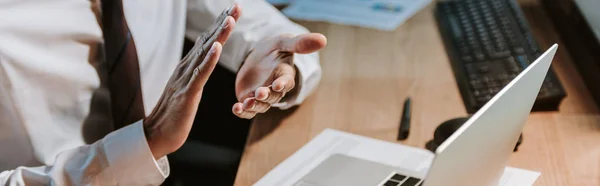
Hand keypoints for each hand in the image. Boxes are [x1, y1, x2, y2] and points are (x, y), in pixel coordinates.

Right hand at [144, 5, 240, 158]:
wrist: (156, 134)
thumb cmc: (174, 113)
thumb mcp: (188, 87)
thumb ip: (196, 72)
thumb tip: (205, 56)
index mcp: (188, 66)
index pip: (207, 40)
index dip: (220, 24)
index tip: (233, 9)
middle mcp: (186, 68)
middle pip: (208, 40)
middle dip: (223, 22)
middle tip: (237, 5)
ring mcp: (185, 79)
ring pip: (205, 52)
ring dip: (218, 35)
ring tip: (230, 19)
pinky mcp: (187, 93)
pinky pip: (200, 73)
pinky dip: (209, 59)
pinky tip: (217, 47)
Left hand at [233, 33, 326, 118]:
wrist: (257, 57)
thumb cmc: (274, 49)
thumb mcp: (283, 42)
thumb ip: (299, 43)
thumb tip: (323, 39)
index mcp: (285, 75)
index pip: (286, 82)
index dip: (282, 84)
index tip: (277, 84)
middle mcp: (275, 89)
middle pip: (273, 96)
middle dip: (266, 96)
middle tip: (260, 93)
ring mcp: (262, 96)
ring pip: (260, 106)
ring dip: (254, 106)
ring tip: (246, 103)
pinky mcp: (250, 100)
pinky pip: (248, 110)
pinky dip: (242, 112)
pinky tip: (235, 109)